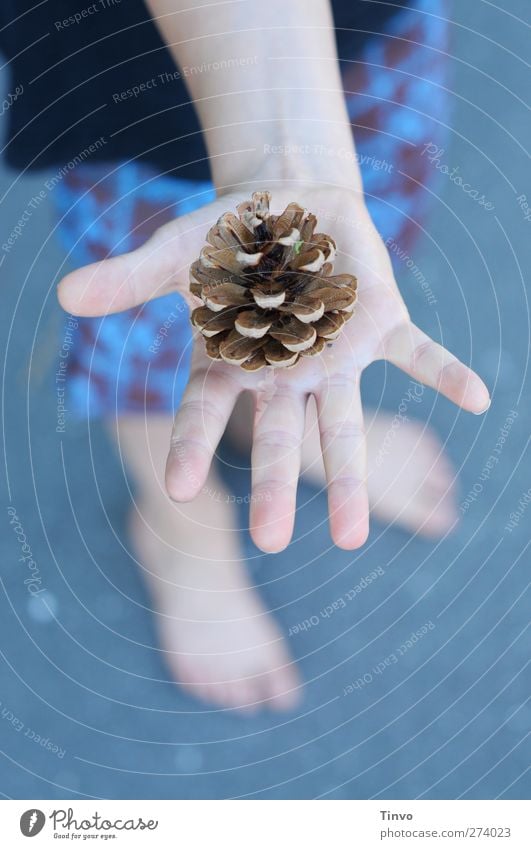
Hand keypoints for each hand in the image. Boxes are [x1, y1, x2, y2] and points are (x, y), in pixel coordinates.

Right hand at [58, 180, 489, 551]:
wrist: (289, 208)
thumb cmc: (227, 240)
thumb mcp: (174, 252)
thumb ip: (128, 279)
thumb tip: (63, 293)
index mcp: (231, 364)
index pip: (203, 414)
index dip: (190, 447)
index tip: (176, 490)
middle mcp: (285, 376)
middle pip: (279, 439)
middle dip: (276, 488)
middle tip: (274, 543)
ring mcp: (336, 358)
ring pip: (345, 424)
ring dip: (352, 477)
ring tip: (352, 539)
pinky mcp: (381, 326)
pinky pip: (418, 354)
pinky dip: (445, 373)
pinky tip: (479, 398)